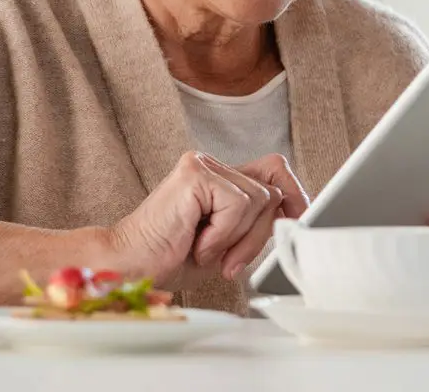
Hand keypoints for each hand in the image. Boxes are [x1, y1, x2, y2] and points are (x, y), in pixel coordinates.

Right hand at [110, 151, 308, 290]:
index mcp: (220, 177)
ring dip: (237, 238)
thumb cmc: (171, 258)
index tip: (299, 221)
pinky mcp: (195, 172)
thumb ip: (255, 223)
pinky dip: (223, 234)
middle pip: (270, 190)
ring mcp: (202, 163)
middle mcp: (212, 163)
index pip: (274, 169)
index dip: (294, 194)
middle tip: (228, 260)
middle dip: (258, 234)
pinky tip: (196, 241)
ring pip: (258, 200)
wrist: (129, 265)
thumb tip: (294, 214)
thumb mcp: (227, 243)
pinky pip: (237, 205)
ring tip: (204, 248)